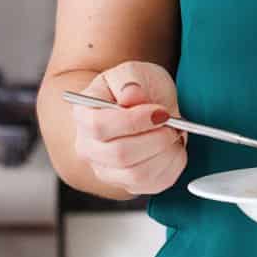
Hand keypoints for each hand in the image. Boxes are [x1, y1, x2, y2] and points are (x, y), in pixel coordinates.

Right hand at [70, 60, 185, 196]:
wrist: (141, 104)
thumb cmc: (134, 87)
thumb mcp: (133, 71)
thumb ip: (130, 80)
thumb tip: (131, 96)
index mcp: (83, 115)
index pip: (100, 126)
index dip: (133, 121)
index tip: (159, 111)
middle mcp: (88, 148)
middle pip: (120, 155)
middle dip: (156, 138)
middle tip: (172, 123)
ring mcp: (106, 170)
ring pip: (136, 175)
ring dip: (165, 153)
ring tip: (174, 133)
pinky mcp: (128, 185)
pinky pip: (152, 185)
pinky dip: (171, 166)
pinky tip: (174, 147)